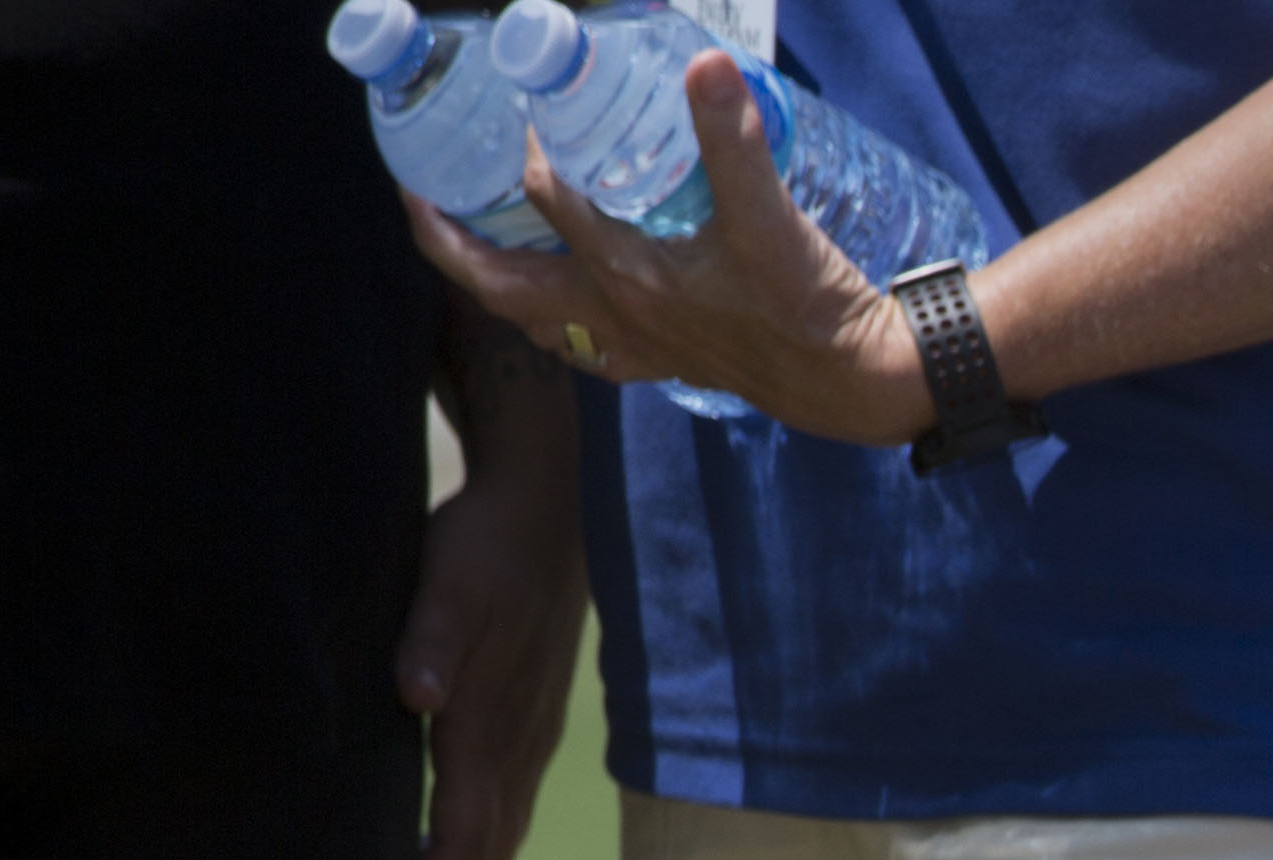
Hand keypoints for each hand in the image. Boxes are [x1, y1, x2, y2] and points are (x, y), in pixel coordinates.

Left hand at [393, 438, 583, 859]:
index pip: (463, 829)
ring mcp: (531, 739)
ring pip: (503, 834)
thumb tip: (418, 697)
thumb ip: (431, 640)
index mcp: (492, 722)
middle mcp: (518, 745)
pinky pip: (507, 805)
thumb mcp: (451, 581)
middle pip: (489, 851)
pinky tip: (447, 838)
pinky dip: (477, 841)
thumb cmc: (489, 545)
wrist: (553, 513)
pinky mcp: (530, 725)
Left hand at [410, 57, 932, 448]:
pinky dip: (563, 328)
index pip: (546, 199)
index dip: (530, 147)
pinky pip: (591, 352)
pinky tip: (568, 310)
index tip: (533, 110)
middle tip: (418, 200)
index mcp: (626, 274)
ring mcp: (638, 345)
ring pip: (535, 323)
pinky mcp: (669, 363)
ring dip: (496, 287)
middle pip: (499, 284)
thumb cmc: (809, 305)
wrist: (854, 381)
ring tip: (476, 248)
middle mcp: (616, 314)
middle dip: (446, 243)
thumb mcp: (770, 216)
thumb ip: (732, 138)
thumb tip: (708, 65)